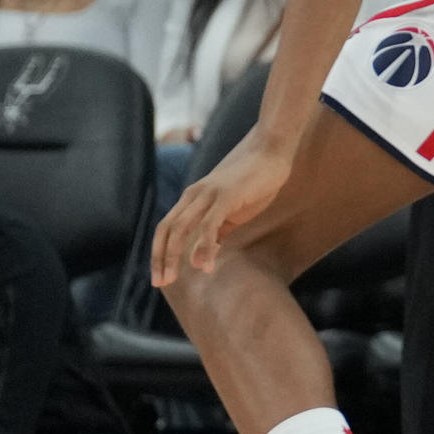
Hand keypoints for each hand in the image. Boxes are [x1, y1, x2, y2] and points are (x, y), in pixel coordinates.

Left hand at [151, 135, 294, 285]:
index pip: (166, 228)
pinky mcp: (226, 196)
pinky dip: (204, 247)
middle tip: (161, 284)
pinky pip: (209, 225)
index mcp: (193, 198)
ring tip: (173, 279)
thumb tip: (208, 254)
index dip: (160, 253)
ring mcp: (209, 194)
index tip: (162, 276)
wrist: (273, 150)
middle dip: (161, 258)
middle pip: (167, 230)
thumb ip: (218, 229)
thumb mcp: (232, 208)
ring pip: (180, 228)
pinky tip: (205, 266)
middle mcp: (194, 195)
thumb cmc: (255, 179)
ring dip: (173, 256)